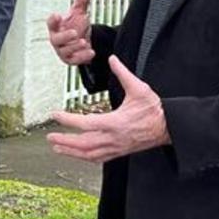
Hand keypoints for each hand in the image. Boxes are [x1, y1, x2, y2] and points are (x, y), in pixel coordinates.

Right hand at [46, 0, 94, 64]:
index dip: (53, 20)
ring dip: (75, 46)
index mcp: (56, 26)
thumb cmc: (76, 25)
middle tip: (74, 33)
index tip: (56, 15)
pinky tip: (91, 52)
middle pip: (56, 39)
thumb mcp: (80, 11)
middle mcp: (57, 39)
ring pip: (66, 51)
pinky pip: (74, 60)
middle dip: (65, 37)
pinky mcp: (70, 60)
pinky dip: (82, 57)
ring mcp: (63, 50)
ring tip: (84, 41)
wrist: (84, 41)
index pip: (51, 23)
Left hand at [47, 56, 169, 162]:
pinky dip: (84, 157)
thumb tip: (112, 59)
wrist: (169, 127)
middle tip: (50, 136)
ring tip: (57, 147)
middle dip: (65, 141)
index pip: (85, 124)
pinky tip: (76, 154)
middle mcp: (113, 138)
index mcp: (116, 122)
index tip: (55, 115)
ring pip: (89, 154)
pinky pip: (98, 158)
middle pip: (83, 144)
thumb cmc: (154, 109)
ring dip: (71, 152)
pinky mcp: (119, 152)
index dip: (67, 120)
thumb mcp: (139, 88)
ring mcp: (116, 148)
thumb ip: (123, 73)